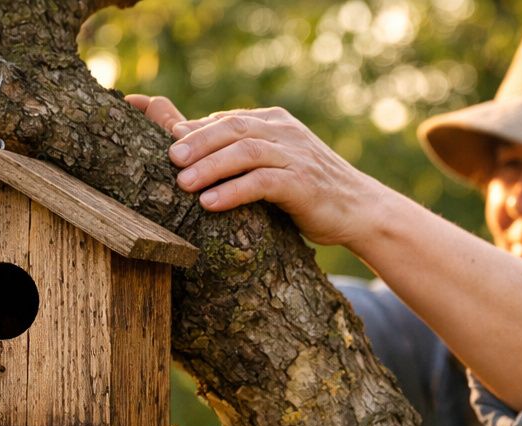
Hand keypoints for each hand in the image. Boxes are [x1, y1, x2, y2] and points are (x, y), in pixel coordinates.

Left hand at [127, 98, 389, 248]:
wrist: (359, 209)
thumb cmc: (307, 190)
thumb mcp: (272, 164)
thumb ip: (238, 154)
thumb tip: (187, 144)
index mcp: (274, 122)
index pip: (226, 120)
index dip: (192, 128)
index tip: (162, 141)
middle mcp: (284, 132)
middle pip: (232, 129)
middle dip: (198, 142)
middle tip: (169, 159)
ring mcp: (295, 156)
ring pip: (245, 152)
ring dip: (211, 166)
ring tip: (183, 183)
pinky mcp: (303, 183)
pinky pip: (262, 182)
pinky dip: (234, 191)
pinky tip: (210, 203)